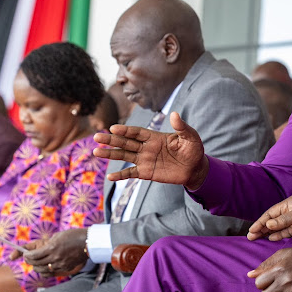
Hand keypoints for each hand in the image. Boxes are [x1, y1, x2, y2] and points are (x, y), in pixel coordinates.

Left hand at [22, 228, 88, 275]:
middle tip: (27, 258)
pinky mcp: (66, 268)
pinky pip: (52, 271)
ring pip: (43, 270)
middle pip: (36, 264)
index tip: (25, 254)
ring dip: (37, 267)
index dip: (27, 256)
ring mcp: (60, 264)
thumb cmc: (74, 235)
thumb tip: (39, 248)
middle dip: (29, 261)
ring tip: (36, 263)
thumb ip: (48, 243)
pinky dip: (47, 270)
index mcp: (52, 248)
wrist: (88, 242)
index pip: (33, 255)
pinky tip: (46, 266)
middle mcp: (55, 257)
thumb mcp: (58, 236)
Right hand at [93, 112, 209, 188]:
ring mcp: (144, 160)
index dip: (125, 130)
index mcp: (154, 137)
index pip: (137, 132)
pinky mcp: (146, 172)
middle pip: (125, 142)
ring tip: (96, 152)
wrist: (195, 169)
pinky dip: (120, 175)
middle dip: (111, 140)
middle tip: (96, 137)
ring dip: (110, 154)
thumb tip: (175, 114)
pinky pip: (131, 173)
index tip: (113, 128)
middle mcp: (146, 147)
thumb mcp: (191, 137)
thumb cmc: (193, 150)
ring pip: (124, 156)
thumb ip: (182, 127)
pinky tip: (109, 177)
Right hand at [248, 196, 291, 240]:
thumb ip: (283, 220)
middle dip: (261, 228)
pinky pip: (286, 232)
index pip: (270, 214)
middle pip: (272, 221)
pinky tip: (271, 238)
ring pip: (278, 228)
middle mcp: (289, 212)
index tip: (251, 230)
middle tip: (250, 236)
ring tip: (257, 238)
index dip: (260, 222)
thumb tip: (268, 225)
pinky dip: (278, 235)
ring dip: (268, 233)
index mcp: (288, 204)